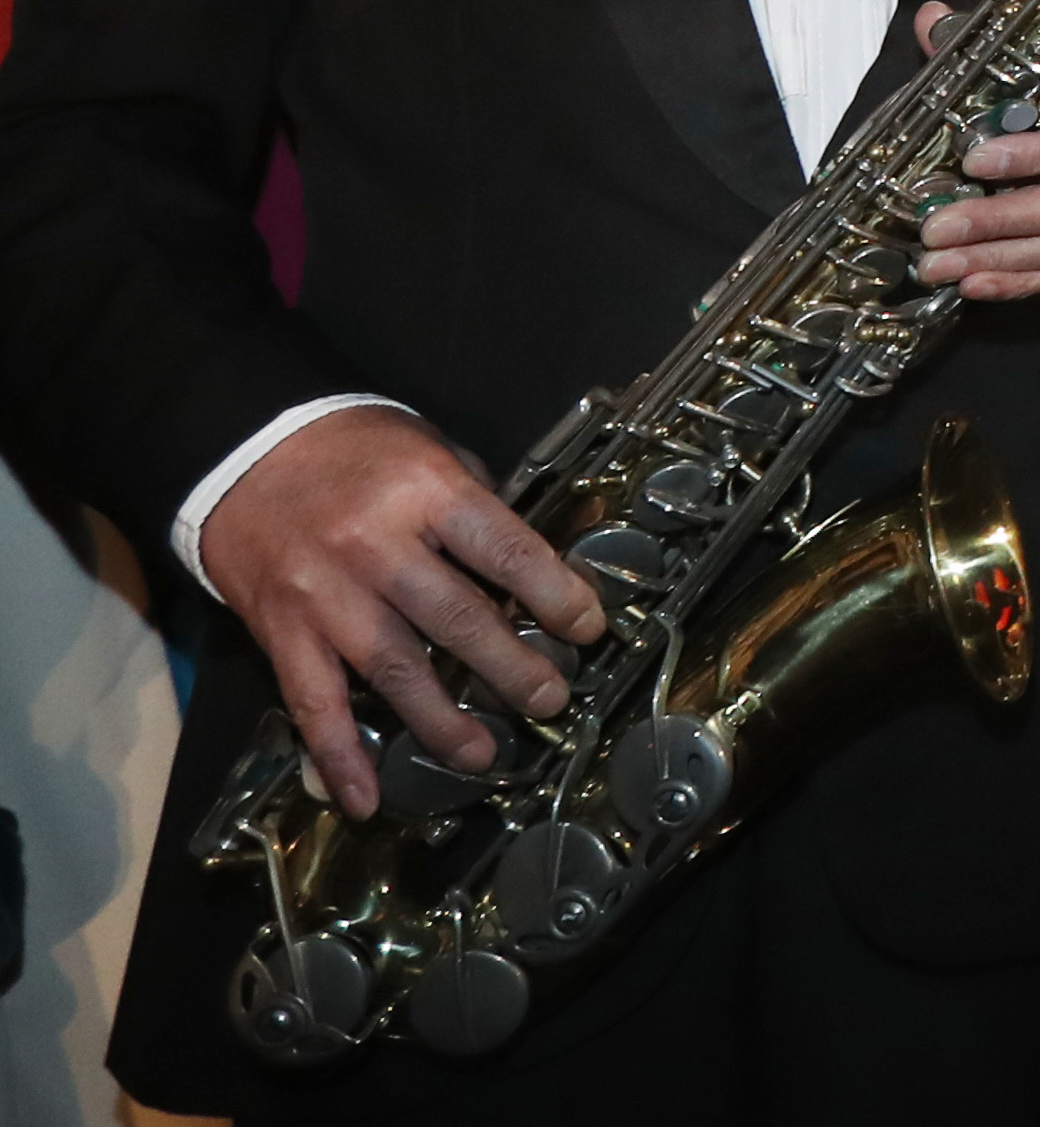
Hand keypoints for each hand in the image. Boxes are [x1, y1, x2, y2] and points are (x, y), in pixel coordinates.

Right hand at [196, 409, 604, 820]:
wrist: (244, 451)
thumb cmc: (353, 450)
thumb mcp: (429, 450)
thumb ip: (475, 506)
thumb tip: (528, 565)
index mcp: (426, 491)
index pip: (505, 550)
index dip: (554, 593)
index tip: (587, 628)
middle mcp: (376, 545)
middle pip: (456, 617)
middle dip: (511, 666)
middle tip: (551, 700)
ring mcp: (325, 594)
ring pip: (393, 669)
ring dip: (442, 721)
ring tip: (483, 754)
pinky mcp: (282, 632)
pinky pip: (313, 705)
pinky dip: (338, 757)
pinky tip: (366, 798)